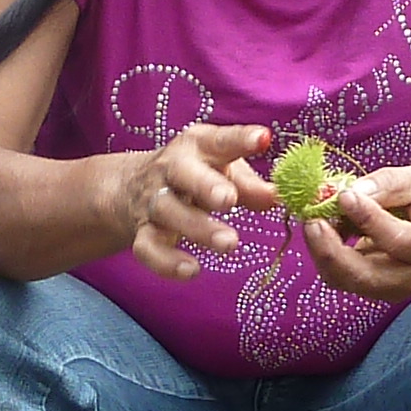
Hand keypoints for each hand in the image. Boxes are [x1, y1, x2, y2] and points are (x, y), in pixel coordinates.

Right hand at [114, 122, 277, 280]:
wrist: (134, 186)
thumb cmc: (195, 175)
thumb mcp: (223, 170)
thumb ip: (250, 185)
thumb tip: (275, 197)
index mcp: (197, 147)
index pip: (219, 140)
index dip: (241, 139)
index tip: (262, 139)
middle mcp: (170, 170)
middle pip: (183, 174)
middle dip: (205, 185)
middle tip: (229, 199)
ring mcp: (153, 201)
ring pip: (169, 212)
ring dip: (198, 228)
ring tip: (229, 243)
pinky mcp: (142, 233)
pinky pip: (148, 249)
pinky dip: (167, 262)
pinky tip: (192, 271)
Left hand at [304, 165, 410, 305]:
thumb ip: (386, 185)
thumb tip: (351, 193)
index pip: (399, 240)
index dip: (369, 219)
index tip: (344, 196)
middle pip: (367, 276)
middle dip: (332, 250)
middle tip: (312, 220)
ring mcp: (395, 289)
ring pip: (348, 281)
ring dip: (324, 252)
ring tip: (315, 219)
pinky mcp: (375, 290)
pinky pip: (342, 279)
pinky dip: (326, 255)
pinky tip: (323, 231)